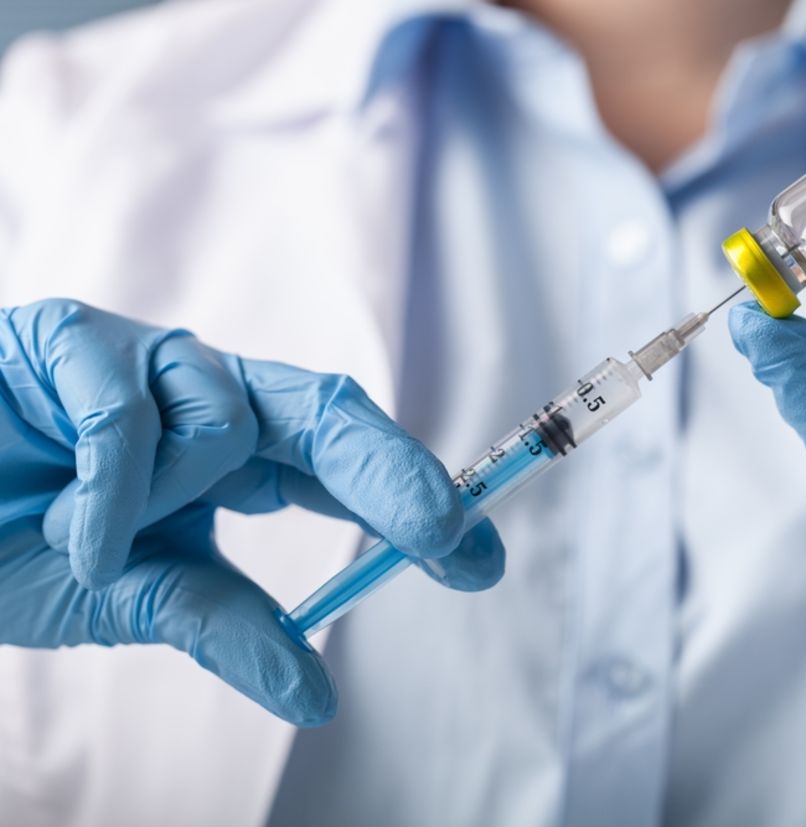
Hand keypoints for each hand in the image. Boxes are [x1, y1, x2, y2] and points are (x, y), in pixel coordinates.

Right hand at [0, 299, 503, 725]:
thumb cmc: (19, 543)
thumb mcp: (136, 597)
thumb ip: (225, 627)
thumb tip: (315, 697)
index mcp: (240, 455)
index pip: (349, 469)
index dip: (415, 504)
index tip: (479, 561)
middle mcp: (212, 398)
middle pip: (331, 414)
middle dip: (392, 473)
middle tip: (445, 530)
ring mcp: (149, 361)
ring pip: (227, 421)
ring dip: (170, 501)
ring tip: (96, 544)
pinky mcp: (73, 338)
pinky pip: (127, 416)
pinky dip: (105, 495)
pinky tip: (67, 528)